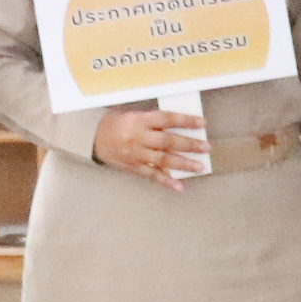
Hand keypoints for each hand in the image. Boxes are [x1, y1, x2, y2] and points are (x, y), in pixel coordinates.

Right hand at [96, 102, 211, 188]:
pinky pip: (152, 175)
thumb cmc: (116, 123)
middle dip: (189, 145)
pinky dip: (167, 181)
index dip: (185, 121)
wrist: (94, 138)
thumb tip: (180, 126)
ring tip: (200, 166)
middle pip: (167, 141)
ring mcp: (137, 154)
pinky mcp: (134, 167)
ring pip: (163, 160)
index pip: (166, 119)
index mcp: (140, 121)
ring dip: (183, 164)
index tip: (202, 123)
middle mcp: (139, 137)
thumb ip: (154, 121)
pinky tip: (180, 186)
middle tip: (206, 147)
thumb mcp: (134, 115)